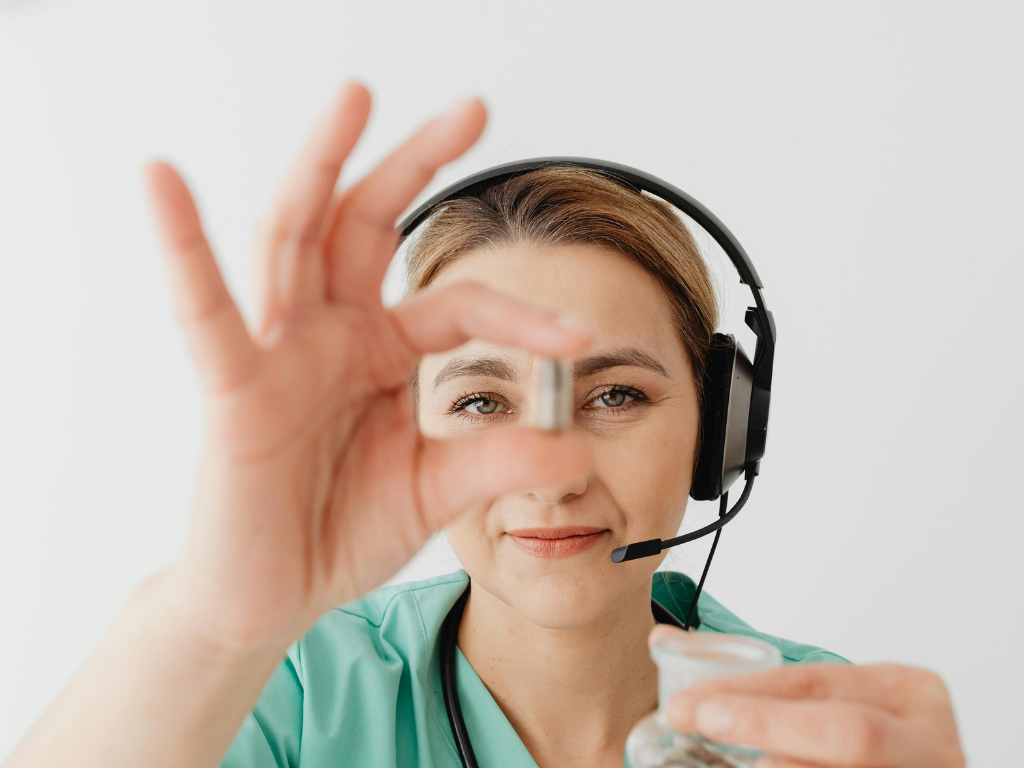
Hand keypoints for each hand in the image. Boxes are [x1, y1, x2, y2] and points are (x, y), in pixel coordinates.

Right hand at [145, 83, 591, 652]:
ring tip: (356, 98)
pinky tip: (163, 183)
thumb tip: (573, 449)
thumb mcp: (436, 489)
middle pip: (366, 223)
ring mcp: (278, 352)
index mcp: (380, 350)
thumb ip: (498, 462)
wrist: (274, 595)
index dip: (522, 316)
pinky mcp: (233, 388)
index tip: (580, 338)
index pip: (458, 306)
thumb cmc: (339, 530)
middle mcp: (329, 334)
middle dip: (414, 162)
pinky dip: (183, 247)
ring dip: (322, 163)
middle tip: (472, 107)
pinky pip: (207, 312)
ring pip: (295, 237)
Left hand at [657, 630, 964, 766]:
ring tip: (735, 766)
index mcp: (907, 691)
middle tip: (706, 723)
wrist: (908, 765)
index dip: (748, 694)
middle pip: (851, 733)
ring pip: (852, 766)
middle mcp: (928, 742)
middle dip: (769, 725)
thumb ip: (762, 685)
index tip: (691, 705)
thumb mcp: (832, 701)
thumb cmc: (870, 738)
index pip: (816, 685)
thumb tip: (664, 640)